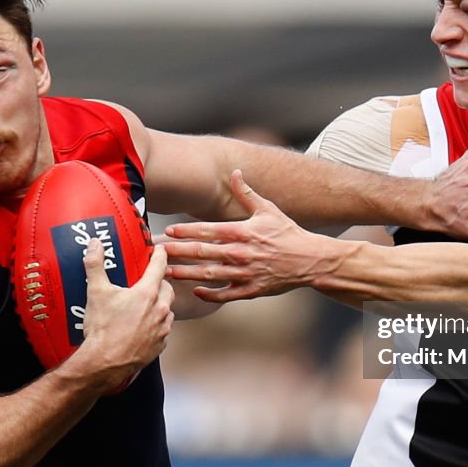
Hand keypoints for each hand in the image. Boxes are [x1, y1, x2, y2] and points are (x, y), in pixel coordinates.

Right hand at [71, 240, 173, 392]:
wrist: (104, 363)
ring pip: (167, 310)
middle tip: (149, 281)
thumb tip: (95, 246)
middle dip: (160, 282)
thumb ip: (95, 265)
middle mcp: (159, 310)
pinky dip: (157, 325)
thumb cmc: (102, 330)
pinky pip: (163, 330)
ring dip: (160, 305)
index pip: (159, 267)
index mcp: (147, 294)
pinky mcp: (160, 345)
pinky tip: (144, 326)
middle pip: (167, 289)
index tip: (160, 250)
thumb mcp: (96, 292)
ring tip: (145, 305)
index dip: (159, 255)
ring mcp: (162, 329)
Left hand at [163, 170, 327, 302]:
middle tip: (156, 252)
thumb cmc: (288, 233)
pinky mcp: (251, 290)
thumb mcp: (268, 209)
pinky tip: (195, 291)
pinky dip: (210, 294)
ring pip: (208, 275)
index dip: (185, 230)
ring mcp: (244, 274)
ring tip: (166, 273)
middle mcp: (240, 253)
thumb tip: (235, 172)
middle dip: (177, 252)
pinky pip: (225, 294)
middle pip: (201, 252)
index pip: (207, 230)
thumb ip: (247, 193)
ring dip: (186, 273)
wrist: (311, 260)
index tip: (167, 230)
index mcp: (242, 232)